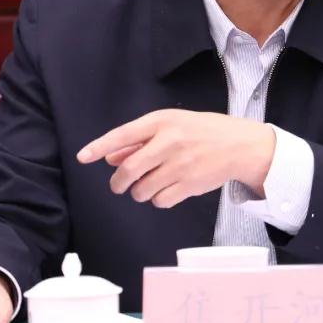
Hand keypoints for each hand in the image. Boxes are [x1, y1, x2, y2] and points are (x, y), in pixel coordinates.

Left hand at [77, 109, 275, 207]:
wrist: (239, 145)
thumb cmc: (202, 131)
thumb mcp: (171, 125)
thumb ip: (139, 141)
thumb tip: (110, 158)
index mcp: (162, 122)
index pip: (123, 135)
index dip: (99, 146)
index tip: (83, 157)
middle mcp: (169, 142)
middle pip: (128, 170)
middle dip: (118, 183)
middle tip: (120, 185)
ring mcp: (180, 165)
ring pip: (142, 190)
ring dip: (140, 191)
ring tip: (151, 183)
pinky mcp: (190, 185)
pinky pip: (160, 201)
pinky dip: (158, 199)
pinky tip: (167, 189)